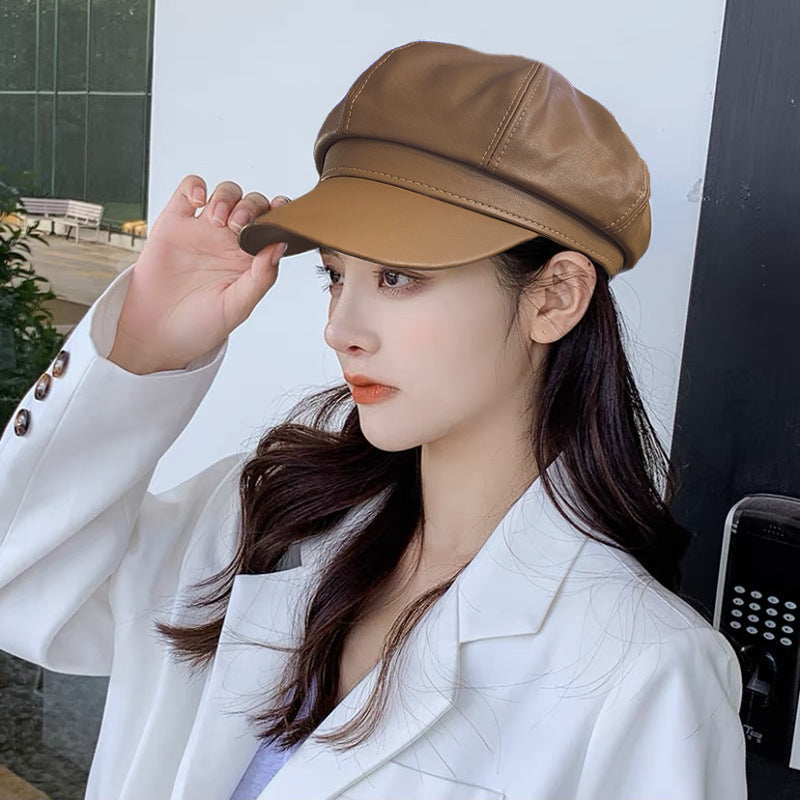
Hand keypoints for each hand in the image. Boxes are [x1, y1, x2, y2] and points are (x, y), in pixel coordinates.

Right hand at [108, 175, 288, 373]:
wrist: (156, 333)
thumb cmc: (199, 325)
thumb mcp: (237, 307)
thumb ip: (261, 277)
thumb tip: (279, 246)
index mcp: (250, 260)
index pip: (272, 227)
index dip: (279, 214)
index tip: (281, 213)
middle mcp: (229, 242)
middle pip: (251, 205)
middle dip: (251, 207)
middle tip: (239, 226)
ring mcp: (203, 230)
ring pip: (225, 193)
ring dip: (227, 198)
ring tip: (218, 221)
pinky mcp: (175, 223)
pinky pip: (188, 191)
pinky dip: (196, 186)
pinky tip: (199, 201)